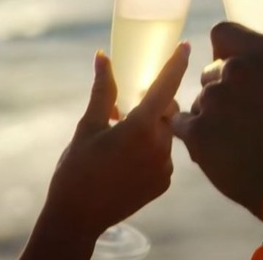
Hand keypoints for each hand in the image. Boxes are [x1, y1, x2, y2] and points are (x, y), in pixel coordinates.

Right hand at [23, 43, 188, 258]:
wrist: (77, 216)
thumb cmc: (76, 169)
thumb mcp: (87, 126)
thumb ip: (102, 91)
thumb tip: (103, 57)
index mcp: (140, 128)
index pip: (165, 87)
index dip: (176, 64)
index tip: (186, 46)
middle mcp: (160, 146)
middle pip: (167, 110)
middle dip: (153, 104)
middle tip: (127, 109)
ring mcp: (165, 166)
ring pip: (166, 133)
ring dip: (151, 128)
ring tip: (122, 141)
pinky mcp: (165, 182)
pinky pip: (165, 154)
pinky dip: (152, 149)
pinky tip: (129, 160)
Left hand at [172, 23, 262, 219]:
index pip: (223, 33)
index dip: (226, 49)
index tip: (236, 67)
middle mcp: (235, 70)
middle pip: (211, 71)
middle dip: (224, 89)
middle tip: (246, 116)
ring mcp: (213, 100)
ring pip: (199, 100)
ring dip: (211, 114)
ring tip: (237, 139)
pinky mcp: (196, 132)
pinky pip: (182, 124)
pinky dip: (195, 135)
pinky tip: (218, 149)